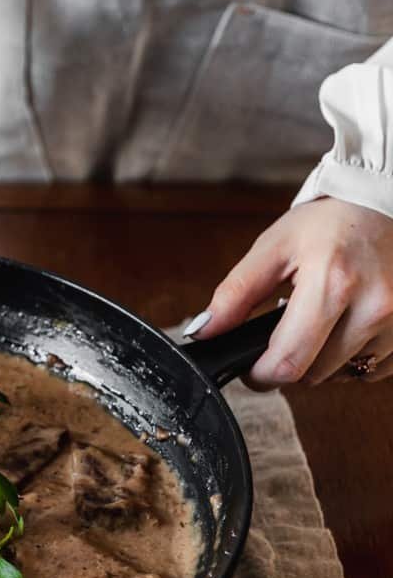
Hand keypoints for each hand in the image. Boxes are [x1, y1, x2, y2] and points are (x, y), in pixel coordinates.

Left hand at [189, 197, 392, 386]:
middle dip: (291, 362)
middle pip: (315, 374)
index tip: (251, 369)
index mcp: (333, 282)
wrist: (387, 202)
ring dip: (323, 359)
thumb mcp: (275, 247)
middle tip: (286, 332)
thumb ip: (235, 293)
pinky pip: (372, 369)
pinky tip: (347, 326)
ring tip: (321, 320)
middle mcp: (374, 305)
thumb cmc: (332, 222)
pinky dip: (353, 357)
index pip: (289, 361)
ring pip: (344, 373)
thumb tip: (204, 330)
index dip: (260, 375)